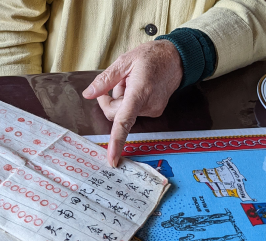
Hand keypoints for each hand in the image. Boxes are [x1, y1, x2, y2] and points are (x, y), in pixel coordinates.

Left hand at [82, 40, 182, 166]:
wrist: (176, 58)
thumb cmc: (151, 57)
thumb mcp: (124, 61)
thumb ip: (105, 80)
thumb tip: (89, 94)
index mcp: (140, 92)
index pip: (124, 121)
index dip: (116, 141)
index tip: (112, 158)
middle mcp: (148, 105)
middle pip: (116, 116)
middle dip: (108, 102)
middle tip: (112, 84)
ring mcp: (153, 110)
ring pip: (124, 114)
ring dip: (120, 99)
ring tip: (130, 81)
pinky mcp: (155, 111)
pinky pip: (133, 112)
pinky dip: (129, 101)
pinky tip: (137, 87)